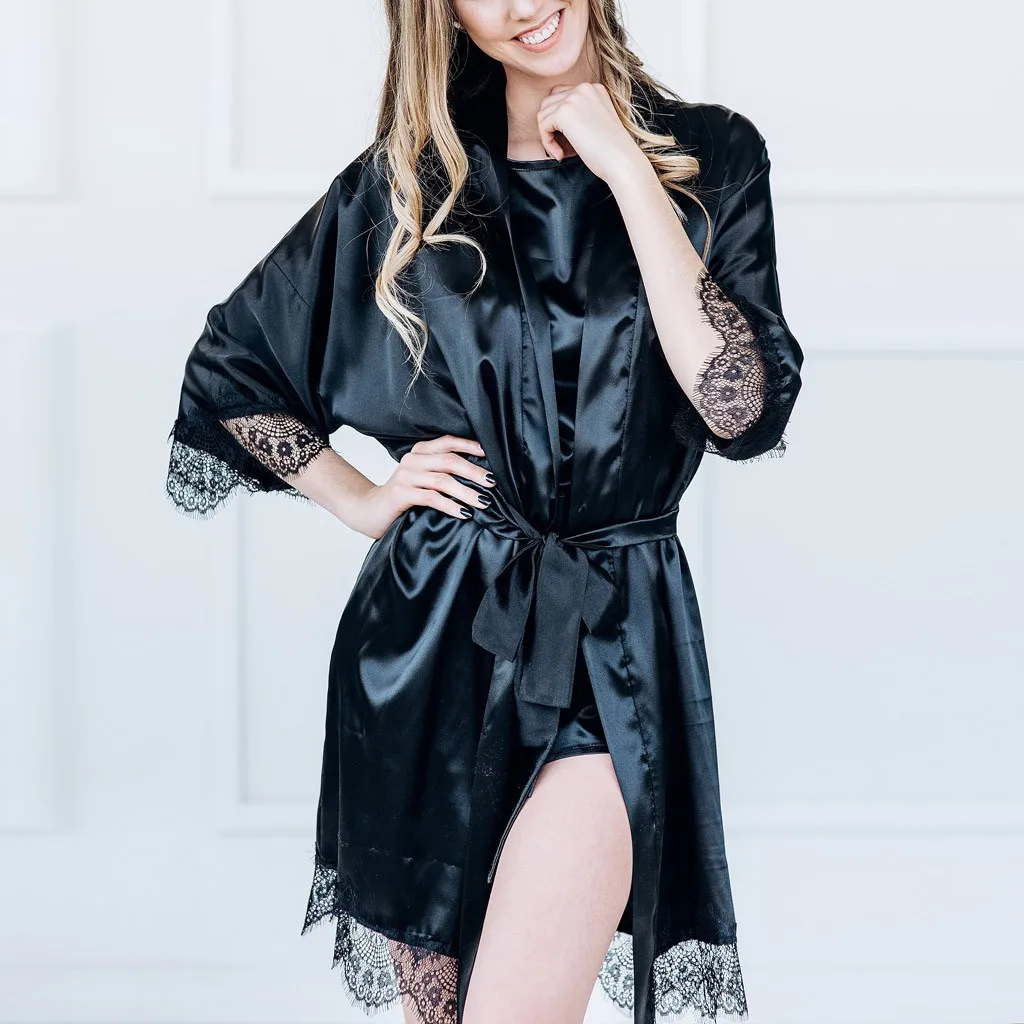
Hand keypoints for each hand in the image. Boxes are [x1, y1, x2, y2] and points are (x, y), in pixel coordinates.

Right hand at [347, 434, 495, 539]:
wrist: (370, 511)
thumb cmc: (404, 497)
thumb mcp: (424, 479)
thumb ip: (443, 472)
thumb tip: (480, 476)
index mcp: (420, 452)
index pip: (448, 442)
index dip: (470, 446)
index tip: (491, 454)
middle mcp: (412, 460)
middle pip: (450, 460)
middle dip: (474, 472)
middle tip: (493, 483)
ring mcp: (405, 476)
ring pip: (443, 480)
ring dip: (467, 492)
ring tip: (483, 502)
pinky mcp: (400, 494)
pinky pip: (431, 498)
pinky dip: (450, 506)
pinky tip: (464, 513)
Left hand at [536, 82, 647, 185]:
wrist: (621, 160)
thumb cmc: (610, 151)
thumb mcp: (595, 123)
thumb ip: (577, 114)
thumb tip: (550, 120)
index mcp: (594, 89)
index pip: (563, 96)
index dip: (560, 121)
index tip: (570, 141)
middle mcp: (584, 88)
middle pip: (549, 102)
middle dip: (551, 126)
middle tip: (563, 147)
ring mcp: (574, 98)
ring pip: (543, 114)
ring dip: (548, 136)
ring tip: (562, 152)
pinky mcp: (564, 112)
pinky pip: (543, 125)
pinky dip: (547, 143)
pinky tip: (561, 155)